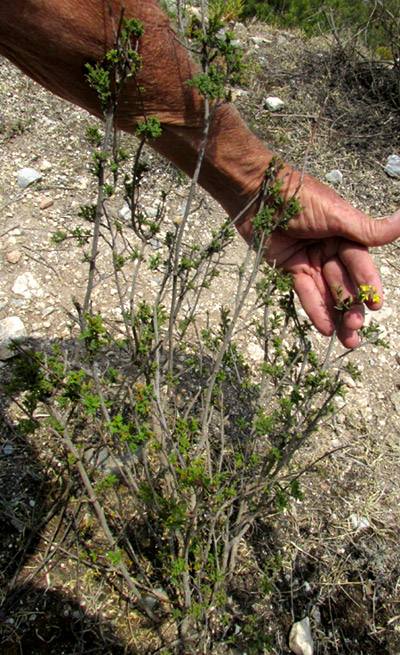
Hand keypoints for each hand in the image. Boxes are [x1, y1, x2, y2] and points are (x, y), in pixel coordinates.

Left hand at [262, 173, 399, 347]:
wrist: (258, 195)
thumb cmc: (299, 198)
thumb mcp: (336, 214)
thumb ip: (367, 229)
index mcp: (345, 234)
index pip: (360, 265)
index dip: (368, 285)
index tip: (376, 306)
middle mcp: (330, 249)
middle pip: (345, 283)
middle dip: (352, 306)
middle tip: (356, 328)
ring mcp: (310, 260)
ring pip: (327, 292)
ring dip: (336, 315)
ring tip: (346, 338)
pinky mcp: (290, 269)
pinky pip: (305, 292)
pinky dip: (315, 309)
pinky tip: (325, 327)